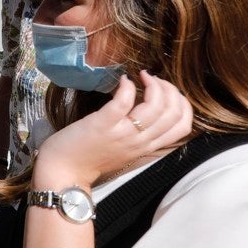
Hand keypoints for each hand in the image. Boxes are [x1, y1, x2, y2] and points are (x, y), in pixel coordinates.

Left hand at [34, 72, 193, 189]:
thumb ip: (140, 134)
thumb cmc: (90, 157)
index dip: (182, 103)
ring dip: (154, 85)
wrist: (64, 171)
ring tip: (142, 77)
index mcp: (148, 147)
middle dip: (170, 89)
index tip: (167, 92)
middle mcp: (140, 141)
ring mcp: (123, 133)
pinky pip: (124, 102)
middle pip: (173, 113)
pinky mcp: (103, 124)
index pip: (183, 126)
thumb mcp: (125, 149)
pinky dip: (127, 87)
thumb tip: (147, 109)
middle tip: (153, 80)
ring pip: (156, 107)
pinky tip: (124, 80)